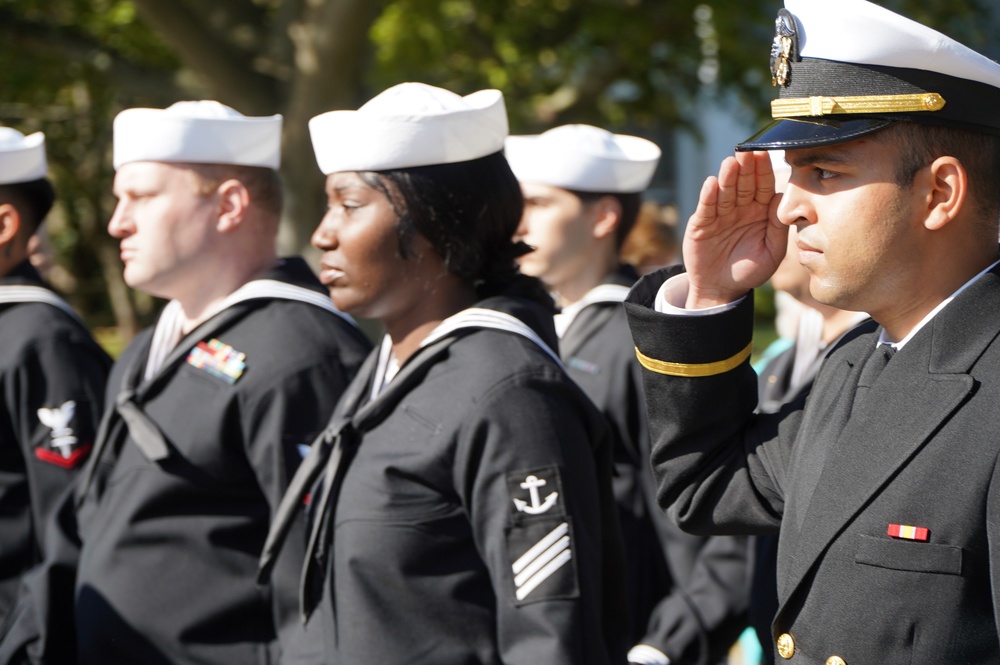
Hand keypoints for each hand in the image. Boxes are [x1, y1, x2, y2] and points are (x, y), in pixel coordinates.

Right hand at [682, 150, 786, 307]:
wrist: (721, 289)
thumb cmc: (750, 271)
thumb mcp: (772, 253)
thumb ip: (778, 228)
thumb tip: (781, 198)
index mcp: (760, 212)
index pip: (763, 186)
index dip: (764, 172)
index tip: (765, 155)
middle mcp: (740, 208)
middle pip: (744, 184)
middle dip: (745, 168)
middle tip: (747, 152)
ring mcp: (719, 215)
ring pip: (724, 192)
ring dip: (727, 177)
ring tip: (730, 163)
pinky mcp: (701, 224)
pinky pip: (706, 208)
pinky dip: (708, 196)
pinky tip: (711, 183)